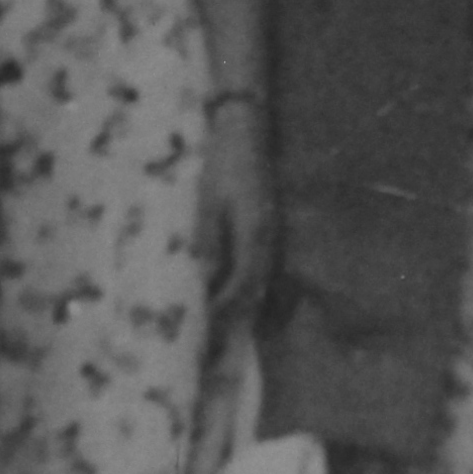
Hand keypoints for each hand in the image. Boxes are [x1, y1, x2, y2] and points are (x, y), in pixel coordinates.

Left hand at [196, 104, 275, 331]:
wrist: (243, 129)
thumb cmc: (222, 161)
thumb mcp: (207, 200)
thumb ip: (207, 240)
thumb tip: (203, 280)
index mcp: (254, 235)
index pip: (241, 286)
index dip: (223, 310)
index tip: (203, 329)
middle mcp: (267, 241)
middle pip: (253, 291)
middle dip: (232, 319)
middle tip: (209, 344)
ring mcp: (269, 236)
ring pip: (256, 283)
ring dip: (237, 307)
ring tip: (215, 329)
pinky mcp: (263, 230)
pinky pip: (254, 269)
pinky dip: (239, 288)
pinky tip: (223, 296)